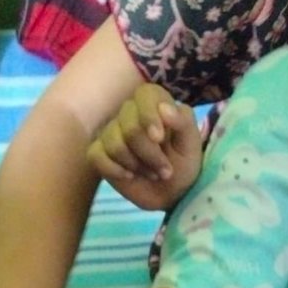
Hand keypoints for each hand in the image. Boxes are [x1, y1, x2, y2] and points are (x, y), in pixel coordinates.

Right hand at [87, 84, 203, 211]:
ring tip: (151, 173)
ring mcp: (112, 133)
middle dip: (149, 154)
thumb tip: (164, 108)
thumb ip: (183, 121)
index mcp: (154, 104)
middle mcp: (130, 114)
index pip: (145, 95)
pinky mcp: (99, 153)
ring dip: (136, 165)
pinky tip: (129, 176)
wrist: (171, 193)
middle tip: (165, 170)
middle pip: (129, 127)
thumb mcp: (191, 144)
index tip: (159, 138)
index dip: (149, 116)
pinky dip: (114, 170)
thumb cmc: (182, 163)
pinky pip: (96, 156)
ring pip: (114, 144)